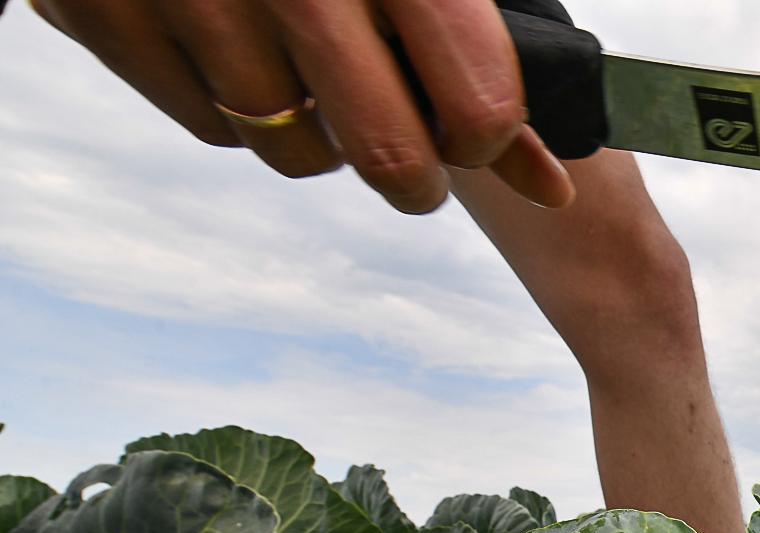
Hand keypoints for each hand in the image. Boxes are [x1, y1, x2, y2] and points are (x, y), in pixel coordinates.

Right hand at [28, 0, 573, 212]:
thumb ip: (481, 52)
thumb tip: (552, 187)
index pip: (477, 105)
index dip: (487, 135)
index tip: (477, 127)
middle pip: (388, 157)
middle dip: (415, 175)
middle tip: (414, 160)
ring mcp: (194, 0)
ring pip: (293, 151)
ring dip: (317, 135)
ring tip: (312, 69)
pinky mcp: (107, 18)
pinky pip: (209, 125)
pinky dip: (236, 107)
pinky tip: (241, 44)